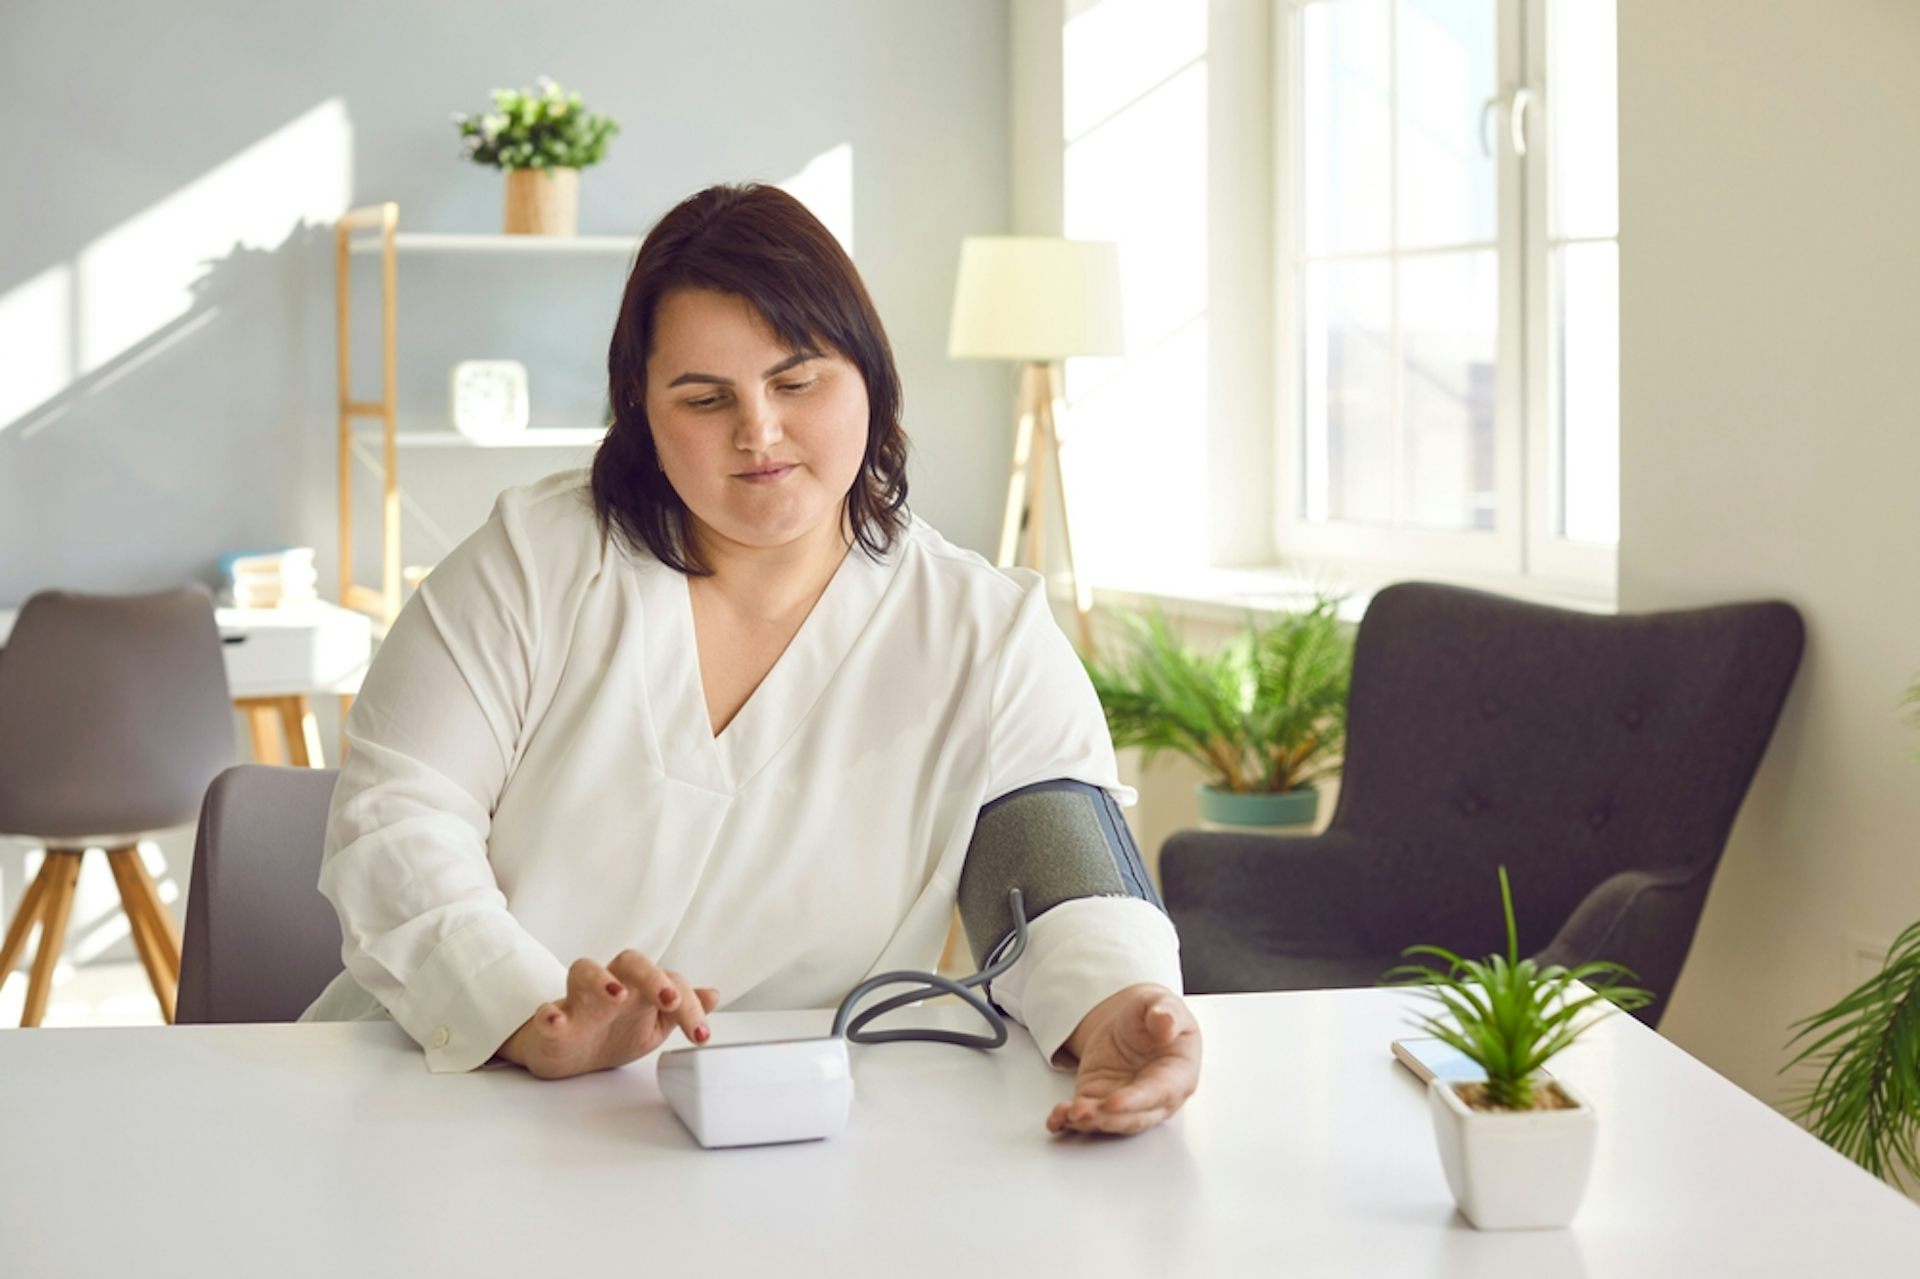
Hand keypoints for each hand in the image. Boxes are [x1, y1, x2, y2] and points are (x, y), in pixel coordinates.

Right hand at [496, 951, 718, 1080]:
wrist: (569, 1055)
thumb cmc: (614, 1033)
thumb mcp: (653, 1025)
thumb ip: (681, 1008)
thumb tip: (713, 994)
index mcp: (639, 988)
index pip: (669, 981)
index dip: (690, 1004)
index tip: (700, 1035)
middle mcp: (610, 986)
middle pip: (629, 961)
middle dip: (652, 976)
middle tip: (669, 1000)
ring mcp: (578, 1001)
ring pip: (584, 970)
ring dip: (601, 980)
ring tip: (617, 997)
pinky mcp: (551, 1023)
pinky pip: (544, 1012)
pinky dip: (550, 1016)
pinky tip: (557, 1021)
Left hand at [1047, 983, 1201, 1135]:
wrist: (1137, 1022)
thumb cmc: (1158, 1018)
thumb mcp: (1164, 1005)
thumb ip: (1166, 1014)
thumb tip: (1165, 1023)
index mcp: (1177, 1076)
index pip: (1157, 1094)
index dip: (1136, 1101)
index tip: (1114, 1102)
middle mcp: (1155, 1099)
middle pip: (1132, 1117)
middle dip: (1106, 1118)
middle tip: (1083, 1112)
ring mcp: (1127, 1104)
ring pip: (1109, 1121)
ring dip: (1088, 1121)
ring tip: (1067, 1114)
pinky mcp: (1102, 1101)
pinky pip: (1088, 1116)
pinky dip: (1070, 1119)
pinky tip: (1057, 1119)